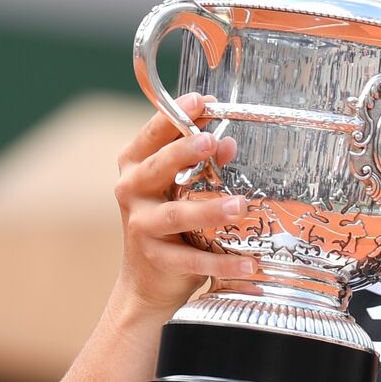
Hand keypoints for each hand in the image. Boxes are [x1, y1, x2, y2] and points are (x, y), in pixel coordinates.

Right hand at [111, 93, 255, 313]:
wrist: (147, 280)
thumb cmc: (170, 222)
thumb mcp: (181, 187)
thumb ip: (202, 163)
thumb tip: (229, 144)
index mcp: (136, 165)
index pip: (154, 133)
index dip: (176, 115)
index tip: (202, 101)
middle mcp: (131, 190)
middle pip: (157, 166)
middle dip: (183, 152)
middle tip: (212, 142)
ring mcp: (141, 225)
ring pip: (175, 214)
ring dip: (209, 209)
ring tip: (240, 205)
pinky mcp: (156, 259)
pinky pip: (192, 260)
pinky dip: (222, 263)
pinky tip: (249, 264)